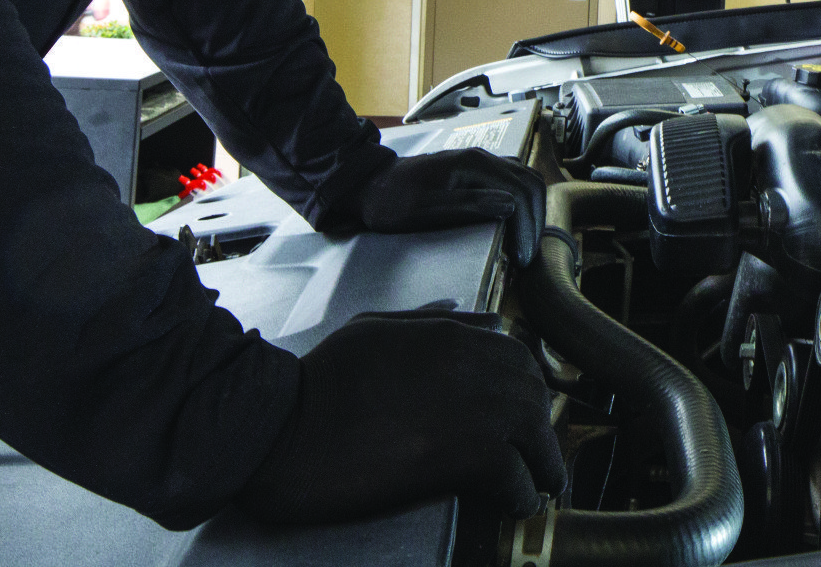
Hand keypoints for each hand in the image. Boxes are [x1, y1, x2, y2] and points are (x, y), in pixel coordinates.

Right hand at [236, 312, 563, 523]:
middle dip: (541, 430)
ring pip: (536, 436)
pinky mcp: (467, 454)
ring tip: (536, 487)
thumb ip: (429, 322)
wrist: (279, 429)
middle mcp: (474, 365)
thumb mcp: (374, 330)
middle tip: (540, 458)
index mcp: (451, 335)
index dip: (526, 392)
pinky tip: (513, 503)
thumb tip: (477, 316)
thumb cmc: (316, 382)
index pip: (517, 358)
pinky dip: (520, 493)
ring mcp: (476, 408)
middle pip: (535, 397)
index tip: (525, 417)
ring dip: (541, 464)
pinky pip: (516, 476)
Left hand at [355, 149, 545, 265]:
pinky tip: (515, 226)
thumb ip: (467, 204)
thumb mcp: (423, 209)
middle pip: (530, 183)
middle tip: (526, 256)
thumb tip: (510, 205)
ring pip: (525, 181)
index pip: (520, 191)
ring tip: (524, 243)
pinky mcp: (477, 173)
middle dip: (535, 220)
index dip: (527, 225)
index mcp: (473, 164)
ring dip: (532, 212)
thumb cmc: (391, 201)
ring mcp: (482, 163)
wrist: (370, 185)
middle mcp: (484, 158)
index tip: (521, 258)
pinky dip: (523, 204)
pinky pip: (513, 183)